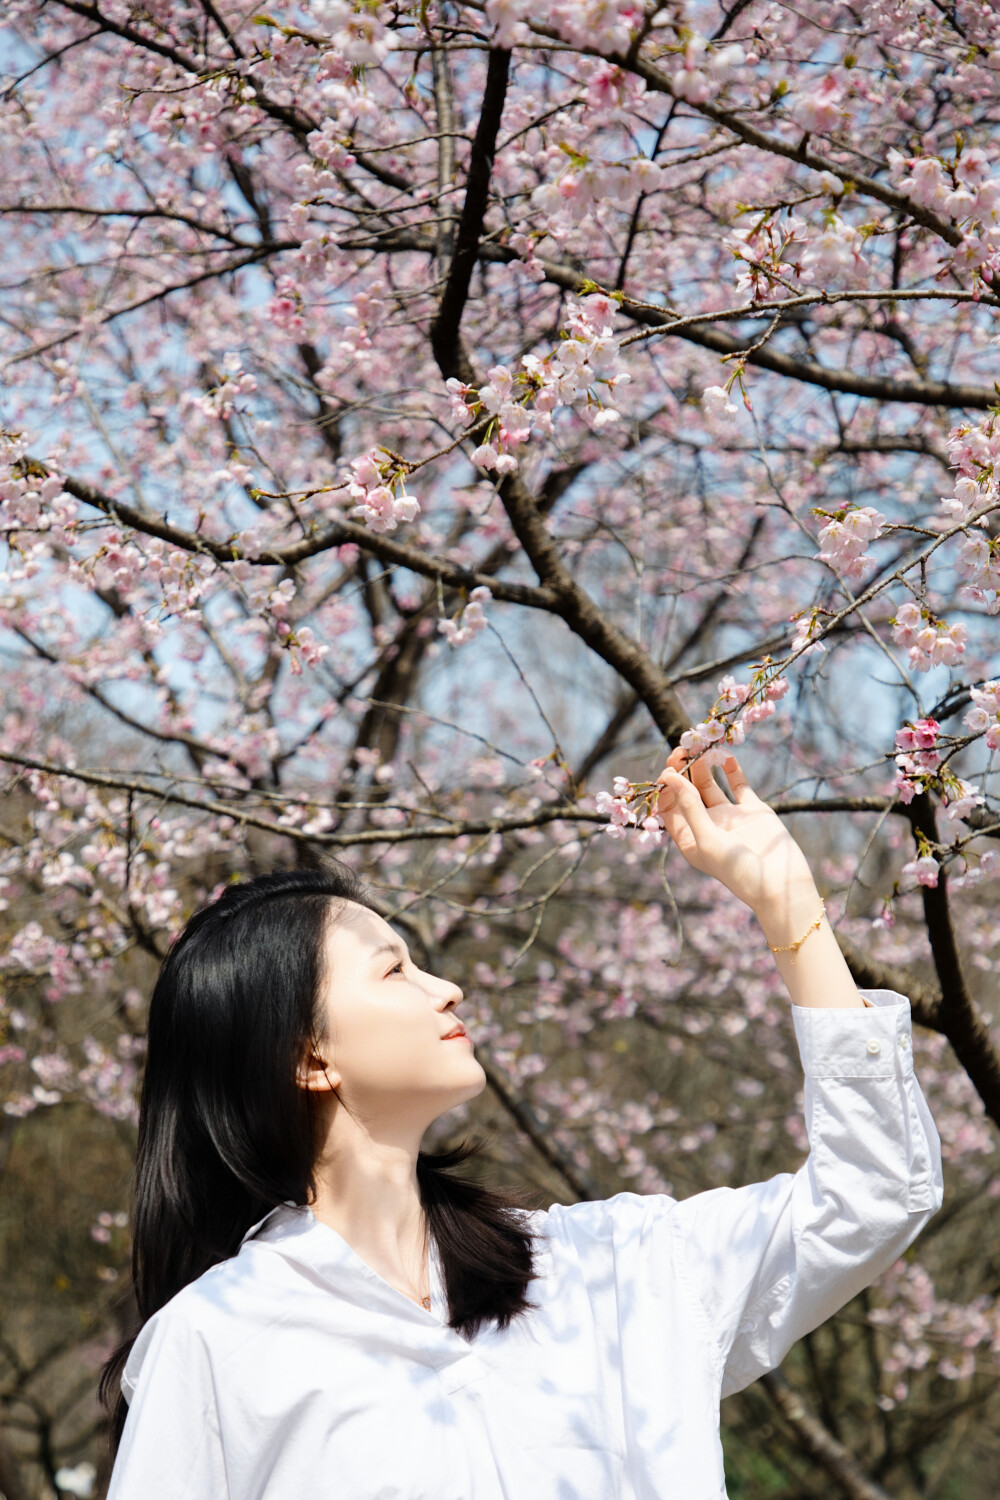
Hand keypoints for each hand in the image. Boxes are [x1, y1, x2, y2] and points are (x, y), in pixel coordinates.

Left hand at [654, 748, 817, 916]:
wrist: (781, 885)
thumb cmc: (738, 870)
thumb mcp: (707, 839)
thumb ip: (689, 806)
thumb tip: (669, 775)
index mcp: (689, 838)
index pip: (669, 807)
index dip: (667, 787)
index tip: (668, 770)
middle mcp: (707, 826)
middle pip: (688, 792)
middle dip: (683, 771)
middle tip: (682, 748)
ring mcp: (730, 817)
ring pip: (710, 785)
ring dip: (704, 766)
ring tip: (701, 747)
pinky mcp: (753, 810)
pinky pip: (738, 785)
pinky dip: (731, 770)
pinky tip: (725, 754)